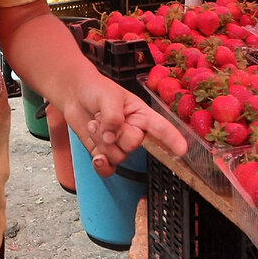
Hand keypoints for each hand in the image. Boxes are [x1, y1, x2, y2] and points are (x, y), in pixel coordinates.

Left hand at [65, 76, 187, 176]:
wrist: (74, 95)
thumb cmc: (96, 89)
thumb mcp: (109, 96)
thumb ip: (114, 117)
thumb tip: (112, 137)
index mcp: (141, 114)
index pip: (161, 128)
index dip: (173, 138)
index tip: (183, 150)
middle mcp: (133, 131)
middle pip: (133, 144)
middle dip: (115, 133)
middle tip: (102, 116)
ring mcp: (119, 144)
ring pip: (119, 156)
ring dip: (101, 142)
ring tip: (94, 123)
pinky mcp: (104, 153)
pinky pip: (108, 169)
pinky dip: (101, 165)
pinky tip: (96, 156)